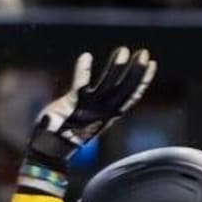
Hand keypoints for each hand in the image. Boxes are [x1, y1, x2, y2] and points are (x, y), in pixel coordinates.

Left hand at [29, 47, 156, 165]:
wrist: (49, 150)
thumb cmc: (65, 132)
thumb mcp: (86, 117)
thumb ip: (91, 102)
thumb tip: (93, 87)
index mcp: (107, 116)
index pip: (131, 96)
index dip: (142, 81)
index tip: (152, 65)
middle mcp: (101, 112)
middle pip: (124, 89)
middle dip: (136, 71)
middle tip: (144, 53)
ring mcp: (88, 109)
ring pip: (108, 85)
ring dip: (116, 67)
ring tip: (124, 51)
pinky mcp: (72, 105)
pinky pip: (80, 85)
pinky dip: (83, 71)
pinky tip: (86, 56)